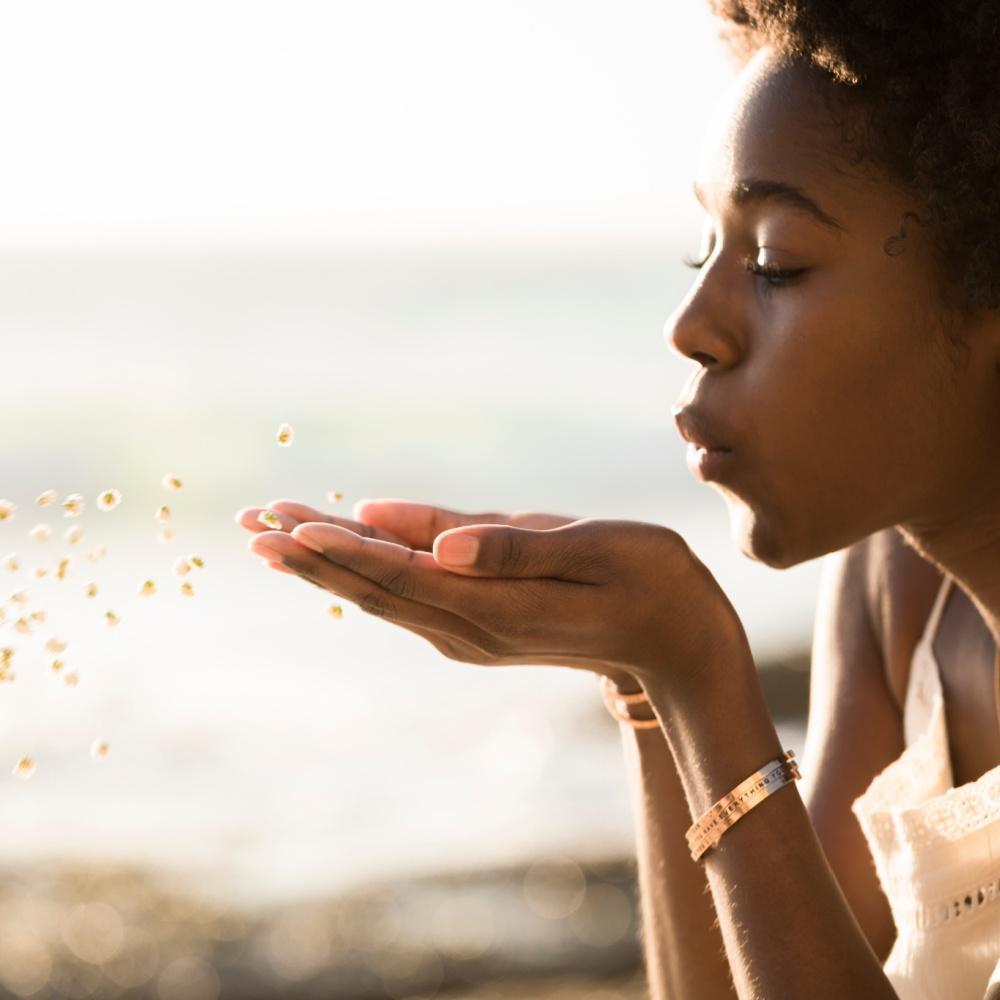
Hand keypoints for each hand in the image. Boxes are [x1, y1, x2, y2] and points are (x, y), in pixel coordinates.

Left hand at [236, 498, 747, 690]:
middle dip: (312, 555)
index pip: (399, 574)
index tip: (282, 525)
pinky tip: (341, 557)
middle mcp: (472, 629)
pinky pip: (409, 599)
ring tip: (276, 537)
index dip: (339, 547)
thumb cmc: (652, 582)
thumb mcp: (597, 551)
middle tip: (251, 525)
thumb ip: (516, 548)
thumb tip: (438, 546)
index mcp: (496, 606)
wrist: (677, 646)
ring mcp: (472, 634)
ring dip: (329, 566)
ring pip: (385, 596)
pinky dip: (366, 575)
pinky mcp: (479, 627)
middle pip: (375, 588)